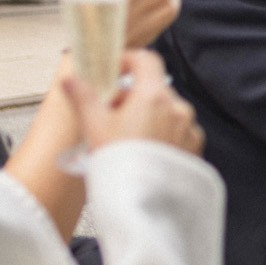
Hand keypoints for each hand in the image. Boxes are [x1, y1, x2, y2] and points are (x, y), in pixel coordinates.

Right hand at [65, 50, 203, 154]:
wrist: (142, 204)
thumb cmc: (119, 163)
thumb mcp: (94, 126)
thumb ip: (83, 97)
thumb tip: (71, 80)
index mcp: (154, 96)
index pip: (147, 60)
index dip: (128, 60)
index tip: (114, 70)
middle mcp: (178, 108)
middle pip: (154, 88)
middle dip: (132, 96)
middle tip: (111, 115)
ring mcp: (189, 128)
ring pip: (166, 111)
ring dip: (148, 116)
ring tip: (126, 139)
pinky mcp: (194, 148)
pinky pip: (177, 131)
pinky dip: (162, 135)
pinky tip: (144, 152)